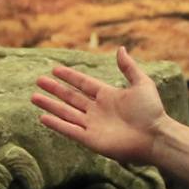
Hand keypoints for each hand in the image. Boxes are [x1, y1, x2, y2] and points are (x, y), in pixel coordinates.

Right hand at [33, 48, 166, 163]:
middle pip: (71, 97)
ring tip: (33, 97)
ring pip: (66, 113)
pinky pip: (69, 130)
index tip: (55, 69)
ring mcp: (93, 125)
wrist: (155, 137)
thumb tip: (121, 48)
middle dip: (54, 89)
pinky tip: (43, 117)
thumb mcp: (142, 84)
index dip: (69, 76)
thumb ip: (129, 67)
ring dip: (50, 105)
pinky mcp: (91, 140)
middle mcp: (97, 110)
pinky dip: (56, 124)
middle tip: (38, 81)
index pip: (83, 84)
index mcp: (108, 96)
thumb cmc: (151, 112)